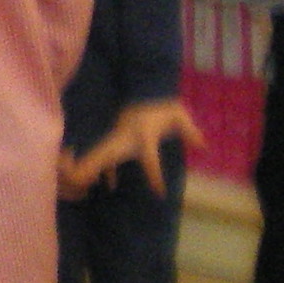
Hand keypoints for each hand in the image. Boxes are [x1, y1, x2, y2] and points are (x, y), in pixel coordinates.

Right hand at [62, 101, 203, 198]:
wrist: (146, 89)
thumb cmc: (163, 105)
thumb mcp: (179, 115)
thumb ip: (189, 131)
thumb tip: (203, 147)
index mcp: (143, 135)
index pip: (149, 159)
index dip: (154, 176)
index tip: (159, 193)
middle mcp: (125, 137)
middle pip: (107, 155)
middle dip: (93, 167)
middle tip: (81, 182)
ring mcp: (117, 137)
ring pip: (99, 155)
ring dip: (88, 168)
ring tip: (80, 186)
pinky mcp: (115, 138)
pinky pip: (105, 156)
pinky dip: (101, 169)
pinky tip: (102, 183)